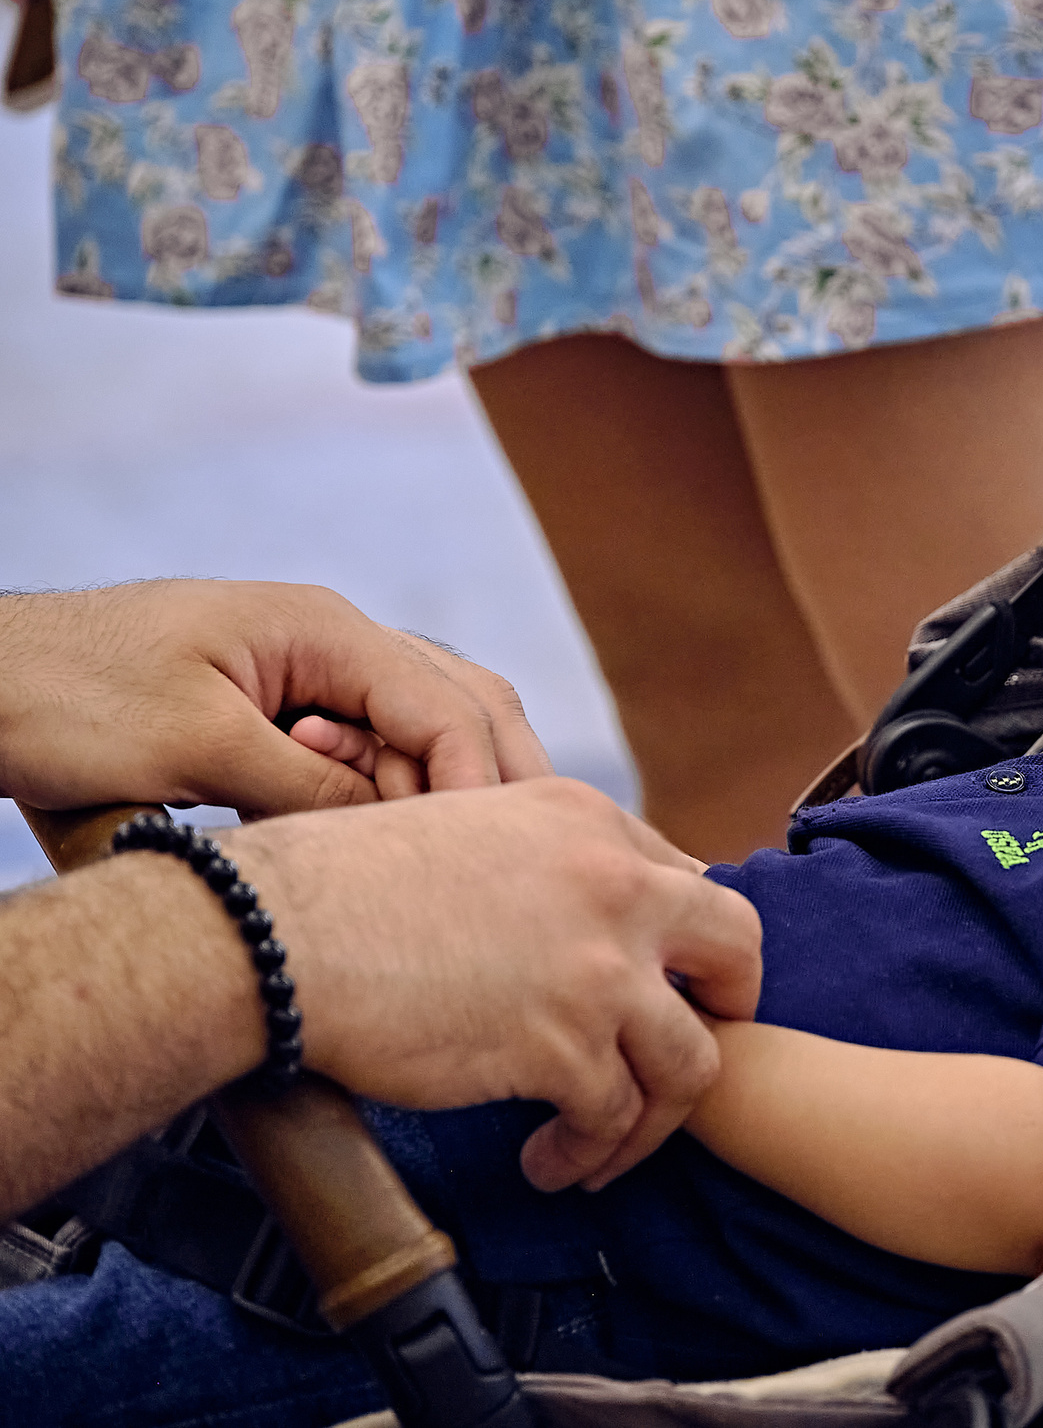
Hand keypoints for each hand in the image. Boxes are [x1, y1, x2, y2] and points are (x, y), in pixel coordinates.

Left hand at [0, 581, 550, 816]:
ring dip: (448, 786)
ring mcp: (311, 673)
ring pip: (427, 725)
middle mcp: (333, 642)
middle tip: (527, 855)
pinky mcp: (281, 712)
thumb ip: (309, 784)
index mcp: (323, 630)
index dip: (479, 783)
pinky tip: (391, 842)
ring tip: (466, 860)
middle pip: (464, 702)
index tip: (490, 859)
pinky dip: (395, 793)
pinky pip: (370, 750)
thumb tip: (398, 831)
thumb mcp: (196, 747)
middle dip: (502, 776)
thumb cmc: (67, 697)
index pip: (446, 705)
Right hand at [226, 779, 761, 1190]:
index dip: (681, 946)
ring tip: (601, 1148)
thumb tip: (571, 920)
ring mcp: (601, 968)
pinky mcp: (565, 1047)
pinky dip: (588, 1152)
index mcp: (587, 820)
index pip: (686, 880)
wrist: (277, 934)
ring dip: (652, 1120)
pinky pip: (614, 1118)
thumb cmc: (338, 888)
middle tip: (683, 1057)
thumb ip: (539, 862)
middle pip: (737, 951)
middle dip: (726, 1012)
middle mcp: (614, 885)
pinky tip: (550, 1160)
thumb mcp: (466, 826)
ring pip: (691, 1061)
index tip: (660, 989)